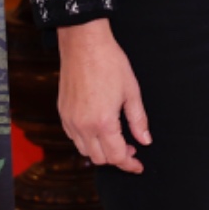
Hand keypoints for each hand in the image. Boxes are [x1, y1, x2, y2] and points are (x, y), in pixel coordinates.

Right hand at [57, 19, 148, 172]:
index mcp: (103, 122)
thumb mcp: (131, 92)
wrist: (84, 44)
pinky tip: (99, 129)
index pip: (116, 156)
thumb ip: (138, 120)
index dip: (129, 164)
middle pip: (99, 158)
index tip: (138, 165)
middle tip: (130, 148)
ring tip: (115, 139)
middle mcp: (83, 125)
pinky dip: (87, 140)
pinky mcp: (62, 112)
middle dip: (116, 158)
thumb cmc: (110, 63)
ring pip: (84, 150)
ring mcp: (70, 120)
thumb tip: (145, 140)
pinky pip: (73, 137)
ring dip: (100, 151)